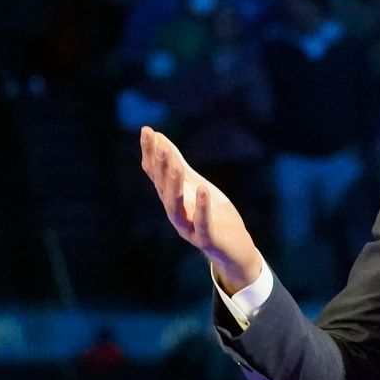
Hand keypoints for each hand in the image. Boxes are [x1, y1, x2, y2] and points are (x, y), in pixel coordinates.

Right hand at [139, 126, 262, 293]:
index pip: (156, 175)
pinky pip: (202, 224)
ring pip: (175, 208)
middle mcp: (176, 213)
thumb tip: (158, 137)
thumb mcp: (195, 184)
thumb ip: (178, 164)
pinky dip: (201, 208)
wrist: (234, 248)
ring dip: (174, 187)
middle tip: (159, 147)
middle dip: (161, 169)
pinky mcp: (207, 239)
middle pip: (163, 190)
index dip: (150, 153)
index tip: (146, 131)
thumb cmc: (213, 214)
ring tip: (176, 166)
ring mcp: (190, 228)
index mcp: (172, 199)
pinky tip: (203, 189)